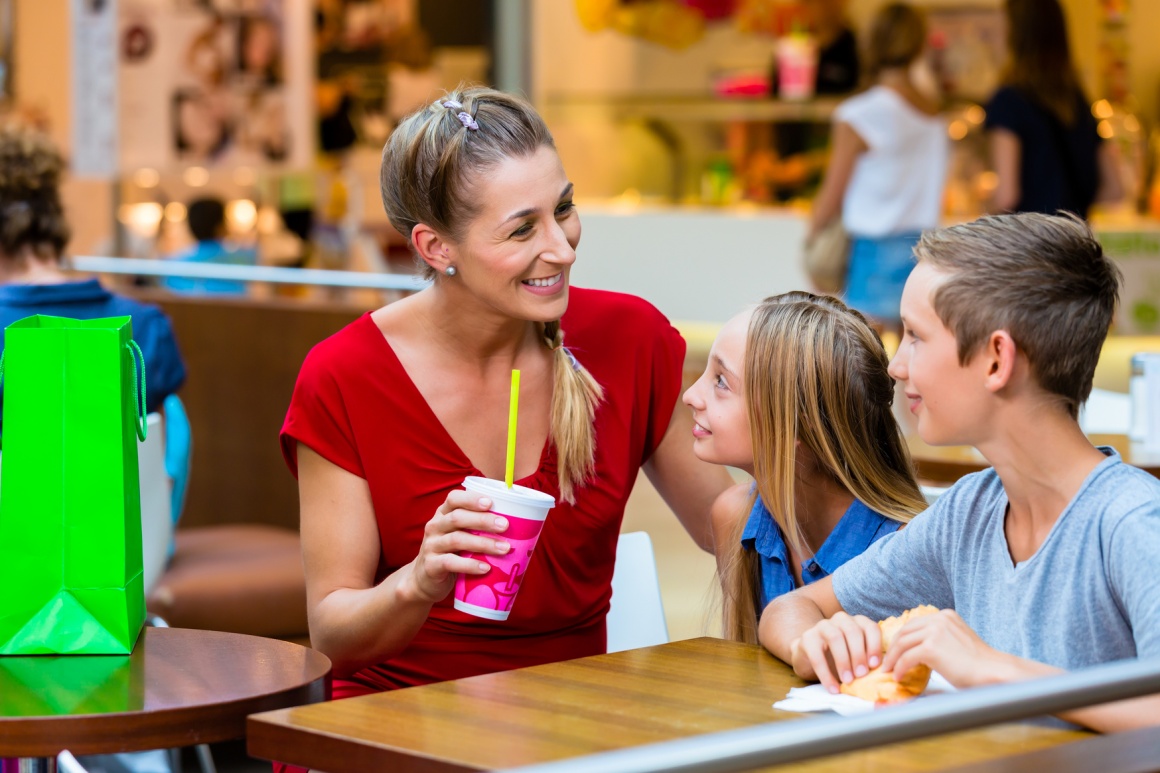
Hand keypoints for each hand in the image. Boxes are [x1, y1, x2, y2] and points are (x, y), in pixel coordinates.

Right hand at [400, 490, 510, 604]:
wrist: (425, 581)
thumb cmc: (452, 554)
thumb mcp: (461, 536)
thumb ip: (478, 529)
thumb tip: (520, 526)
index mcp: (443, 514)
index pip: (454, 498)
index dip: (472, 499)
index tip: (491, 502)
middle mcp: (435, 526)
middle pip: (458, 518)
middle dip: (483, 520)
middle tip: (505, 525)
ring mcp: (431, 546)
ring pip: (457, 540)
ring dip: (483, 543)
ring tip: (504, 548)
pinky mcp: (431, 566)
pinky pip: (451, 563)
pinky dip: (470, 565)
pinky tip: (485, 568)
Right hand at [790, 612, 882, 693]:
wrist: (810, 655)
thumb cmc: (840, 657)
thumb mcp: (856, 656)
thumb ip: (868, 660)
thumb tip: (883, 677)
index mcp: (857, 622)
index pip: (870, 628)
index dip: (874, 645)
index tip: (875, 665)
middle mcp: (840, 620)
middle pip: (852, 631)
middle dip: (858, 654)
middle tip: (861, 675)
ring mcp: (822, 626)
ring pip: (835, 638)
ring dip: (843, 661)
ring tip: (848, 681)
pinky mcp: (807, 638)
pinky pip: (817, 655)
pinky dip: (826, 674)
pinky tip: (833, 688)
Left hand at [881, 608, 1008, 688]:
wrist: (993, 672)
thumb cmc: (978, 664)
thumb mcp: (957, 640)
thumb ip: (940, 638)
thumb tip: (918, 649)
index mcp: (945, 615)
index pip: (915, 624)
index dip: (902, 638)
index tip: (895, 650)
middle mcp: (939, 619)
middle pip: (905, 631)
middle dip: (893, 647)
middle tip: (887, 661)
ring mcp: (935, 632)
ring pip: (902, 644)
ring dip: (893, 658)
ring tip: (889, 670)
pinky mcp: (931, 648)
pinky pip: (906, 658)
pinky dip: (900, 668)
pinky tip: (899, 676)